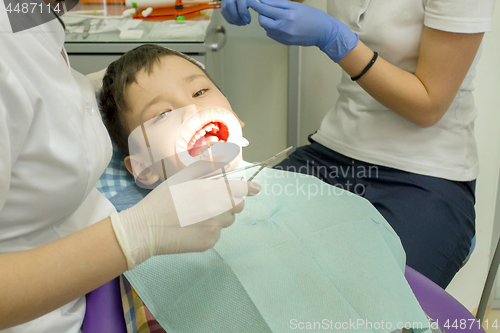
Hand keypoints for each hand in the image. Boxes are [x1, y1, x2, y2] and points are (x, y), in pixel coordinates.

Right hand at [110, 160, 260, 269]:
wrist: (146, 229)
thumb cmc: (163, 199)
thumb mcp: (182, 176)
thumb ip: (206, 166)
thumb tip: (224, 155)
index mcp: (213, 191)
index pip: (243, 189)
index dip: (250, 188)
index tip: (256, 188)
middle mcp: (219, 211)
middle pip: (238, 205)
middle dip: (231, 200)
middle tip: (213, 198)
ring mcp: (215, 229)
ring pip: (227, 220)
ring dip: (220, 214)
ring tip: (197, 212)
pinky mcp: (209, 243)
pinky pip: (217, 233)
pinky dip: (210, 229)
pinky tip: (191, 226)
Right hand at [221, 0, 251, 25]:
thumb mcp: (252, 0)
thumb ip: (254, 4)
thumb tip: (260, 10)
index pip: (240, 3)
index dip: (244, 14)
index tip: (248, 21)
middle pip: (230, 6)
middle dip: (237, 18)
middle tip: (245, 23)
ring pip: (225, 10)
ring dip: (233, 20)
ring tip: (241, 23)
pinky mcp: (222, 2)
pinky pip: (223, 12)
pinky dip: (229, 19)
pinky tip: (237, 22)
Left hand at [248, 0, 358, 61]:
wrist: (323, 32)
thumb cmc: (311, 15)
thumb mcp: (296, 5)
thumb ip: (278, 3)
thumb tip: (263, 1)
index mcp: (287, 16)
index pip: (266, 10)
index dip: (257, 6)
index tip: (251, 2)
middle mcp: (284, 28)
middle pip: (263, 21)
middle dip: (262, 15)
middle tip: (267, 10)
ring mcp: (284, 37)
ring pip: (266, 29)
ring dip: (268, 22)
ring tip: (278, 18)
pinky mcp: (285, 43)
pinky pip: (272, 35)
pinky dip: (273, 29)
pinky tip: (282, 25)